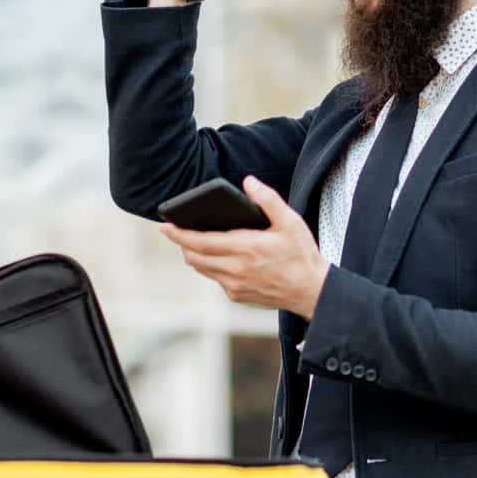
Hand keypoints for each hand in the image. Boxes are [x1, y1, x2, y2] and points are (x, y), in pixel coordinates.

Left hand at [161, 176, 329, 317]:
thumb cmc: (301, 254)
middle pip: (194, 257)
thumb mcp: (290, 221)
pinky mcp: (238, 295)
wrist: (311, 291)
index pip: (201, 242)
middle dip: (182, 244)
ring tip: (195, 242)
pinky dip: (211, 266)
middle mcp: (236, 270)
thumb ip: (268, 199)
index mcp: (246, 248)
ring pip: (202, 269)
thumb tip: (248, 182)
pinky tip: (219, 256)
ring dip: (194, 255)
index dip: (179, 234)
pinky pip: (215, 279)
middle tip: (176, 231)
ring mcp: (235, 286)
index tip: (165, 226)